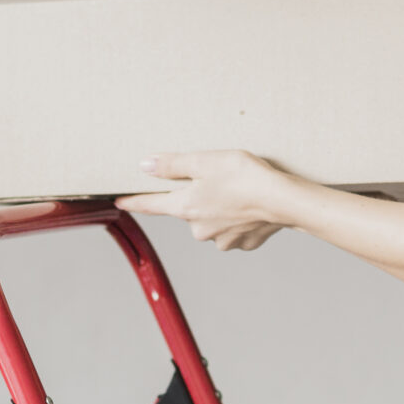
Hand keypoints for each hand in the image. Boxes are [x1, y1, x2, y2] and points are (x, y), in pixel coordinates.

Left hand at [117, 151, 299, 250]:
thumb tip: (145, 166)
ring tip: (238, 190)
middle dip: (197, 196)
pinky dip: (239, 218)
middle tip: (217, 178)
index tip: (120, 202)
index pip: (150, 205)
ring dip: (220, 207)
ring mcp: (221, 239)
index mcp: (185, 207)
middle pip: (188, 210)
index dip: (133, 201)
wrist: (283, 201)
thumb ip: (172, 164)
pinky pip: (234, 229)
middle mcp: (198, 228)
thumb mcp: (204, 161)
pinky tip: (251, 206)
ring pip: (212, 220)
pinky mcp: (243, 243)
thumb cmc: (245, 177)